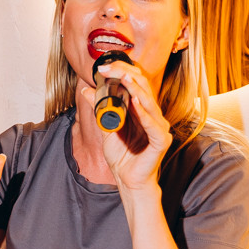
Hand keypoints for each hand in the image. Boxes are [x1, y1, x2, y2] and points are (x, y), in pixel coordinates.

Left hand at [82, 61, 171, 191]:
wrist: (128, 180)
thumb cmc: (122, 156)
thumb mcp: (106, 128)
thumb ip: (99, 109)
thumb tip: (86, 90)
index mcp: (142, 111)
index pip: (135, 84)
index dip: (121, 72)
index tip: (102, 68)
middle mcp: (153, 116)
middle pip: (143, 88)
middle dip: (125, 75)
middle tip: (107, 68)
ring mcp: (159, 128)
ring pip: (149, 103)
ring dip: (136, 89)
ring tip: (124, 77)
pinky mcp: (161, 141)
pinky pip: (153, 126)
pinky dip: (144, 114)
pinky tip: (136, 103)